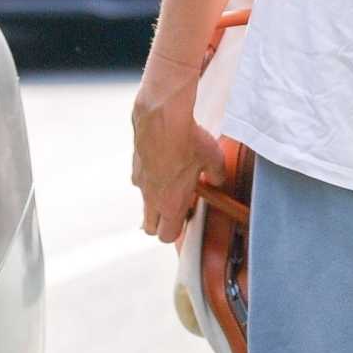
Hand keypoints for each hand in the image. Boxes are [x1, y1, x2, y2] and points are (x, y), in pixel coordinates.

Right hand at [131, 54, 227, 244]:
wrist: (162, 117)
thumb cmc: (188, 141)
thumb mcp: (214, 161)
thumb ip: (217, 176)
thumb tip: (218, 180)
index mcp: (170, 204)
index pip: (167, 236)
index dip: (178, 230)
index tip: (189, 217)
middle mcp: (151, 197)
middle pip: (150, 228)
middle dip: (162, 223)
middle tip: (178, 207)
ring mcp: (140, 182)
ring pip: (144, 203)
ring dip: (155, 200)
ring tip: (172, 182)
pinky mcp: (135, 166)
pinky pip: (141, 181)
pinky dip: (150, 179)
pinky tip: (163, 164)